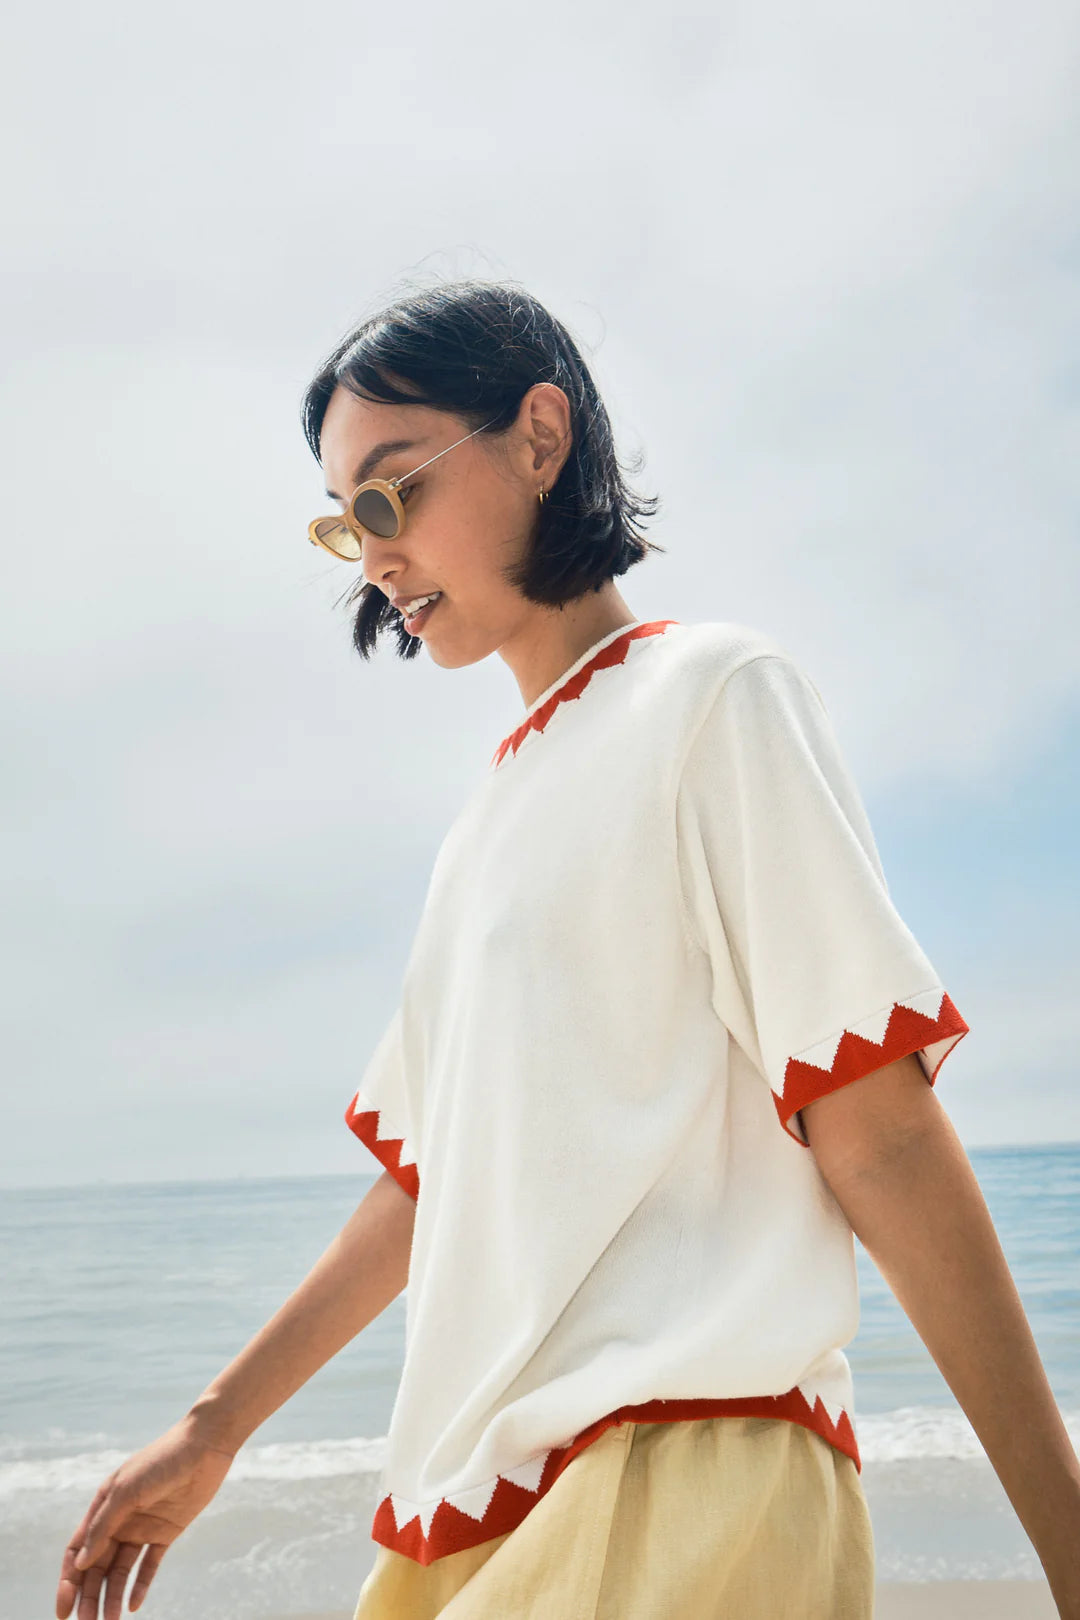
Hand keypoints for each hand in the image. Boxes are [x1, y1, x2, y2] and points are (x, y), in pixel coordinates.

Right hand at [55, 1417, 236, 1619]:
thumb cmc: (161, 1461)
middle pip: (97, 1566)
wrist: (205, 1446)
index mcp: (103, 1506)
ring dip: (113, 1596)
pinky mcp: (167, 1532)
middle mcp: (120, 1520)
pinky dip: (140, 1586)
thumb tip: (79, 1564)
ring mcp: (143, 1527)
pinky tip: (134, 1606)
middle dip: (89, 1596)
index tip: (63, 1611)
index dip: (68, 1580)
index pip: (78, 1550)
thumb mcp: (127, 1490)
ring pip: (121, 1570)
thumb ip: (103, 1526)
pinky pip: (149, 1565)